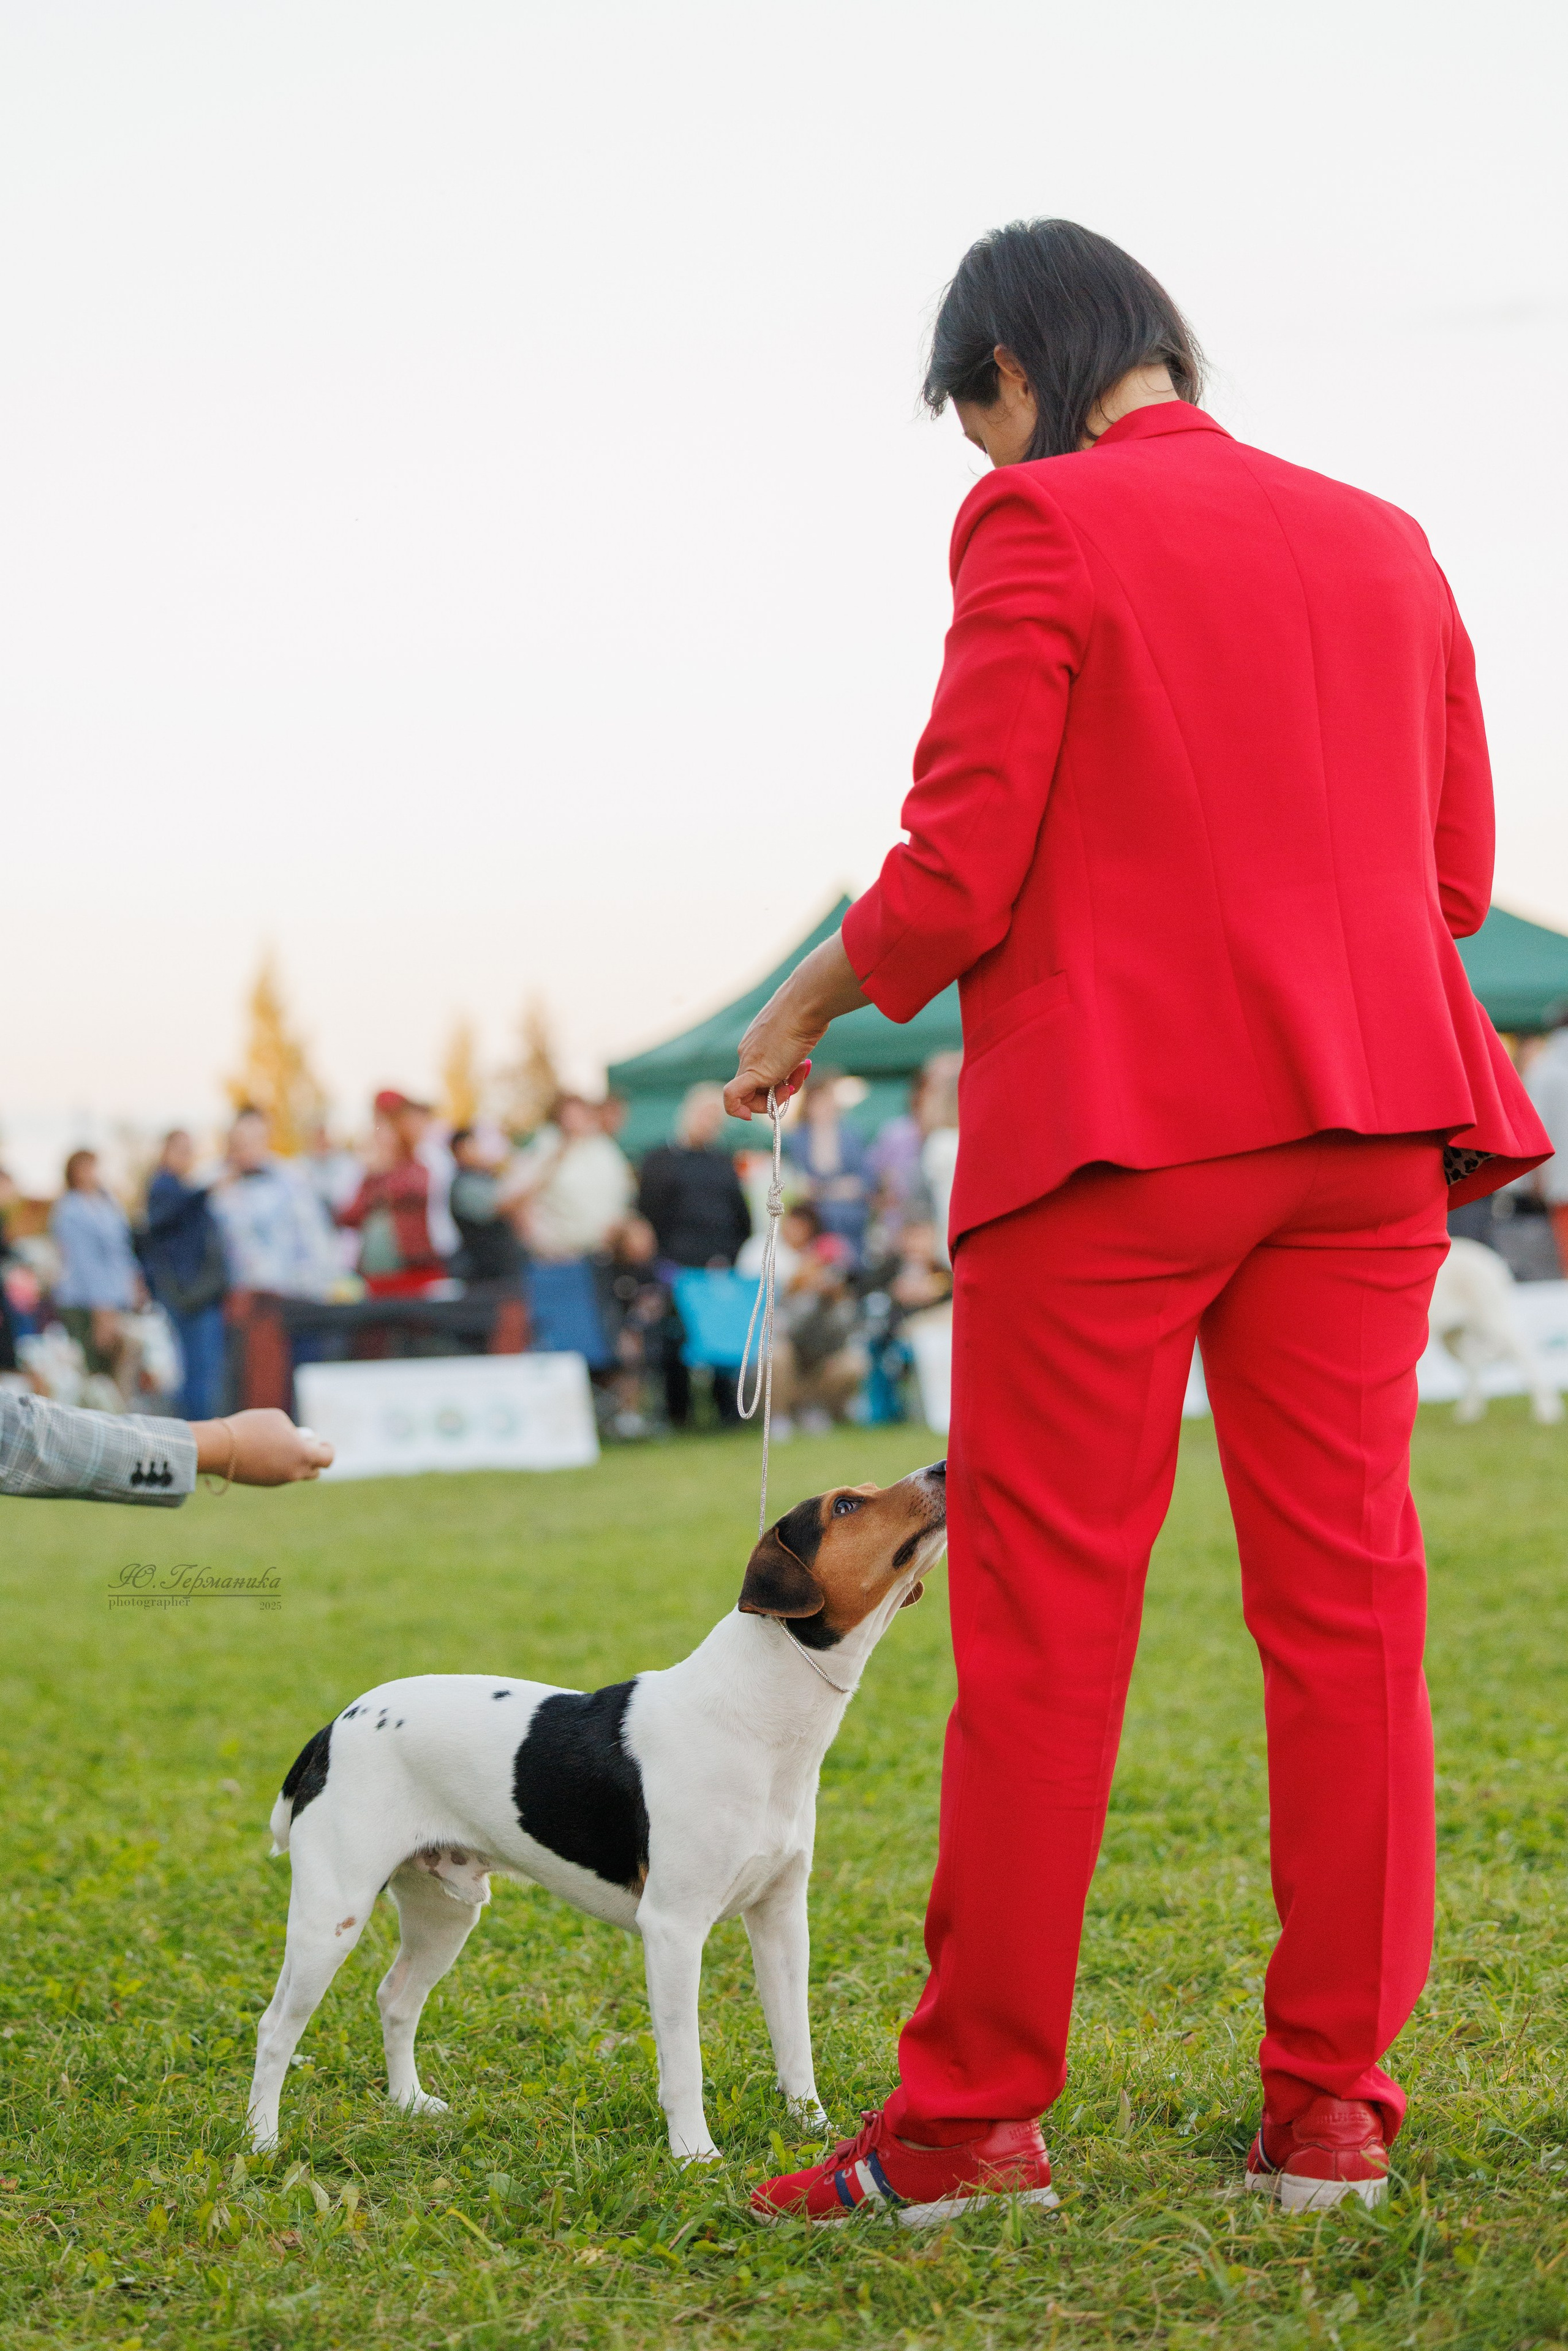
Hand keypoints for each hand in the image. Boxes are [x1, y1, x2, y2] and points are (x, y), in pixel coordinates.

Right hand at [191, 1409, 334, 1484]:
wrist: (221, 1448)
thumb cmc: (252, 1428)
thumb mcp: (278, 1419)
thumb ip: (294, 1431)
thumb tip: (297, 1439)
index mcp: (304, 1455)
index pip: (327, 1458)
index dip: (326, 1449)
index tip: (320, 1442)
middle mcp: (295, 1472)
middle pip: (314, 1470)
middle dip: (311, 1457)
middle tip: (300, 1443)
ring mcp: (279, 1481)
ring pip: (295, 1474)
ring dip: (293, 1461)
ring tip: (279, 1445)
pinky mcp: (264, 1484)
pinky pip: (279, 1475)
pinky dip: (278, 1466)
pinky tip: (265, 1453)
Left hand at [724, 933, 869, 1120]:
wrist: (807, 1001)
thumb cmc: (810, 1008)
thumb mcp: (802, 1027)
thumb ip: (798, 1042)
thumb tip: (807, 1048)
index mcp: (757, 1041)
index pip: (759, 1072)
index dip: (774, 1084)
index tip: (793, 1080)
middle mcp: (748, 1052)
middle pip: (754, 1088)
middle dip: (777, 1094)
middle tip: (797, 1081)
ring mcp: (749, 1061)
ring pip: (749, 1096)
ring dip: (776, 1099)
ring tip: (797, 1077)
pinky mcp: (753, 1071)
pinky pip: (732, 1098)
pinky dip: (738, 1110)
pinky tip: (752, 1114)